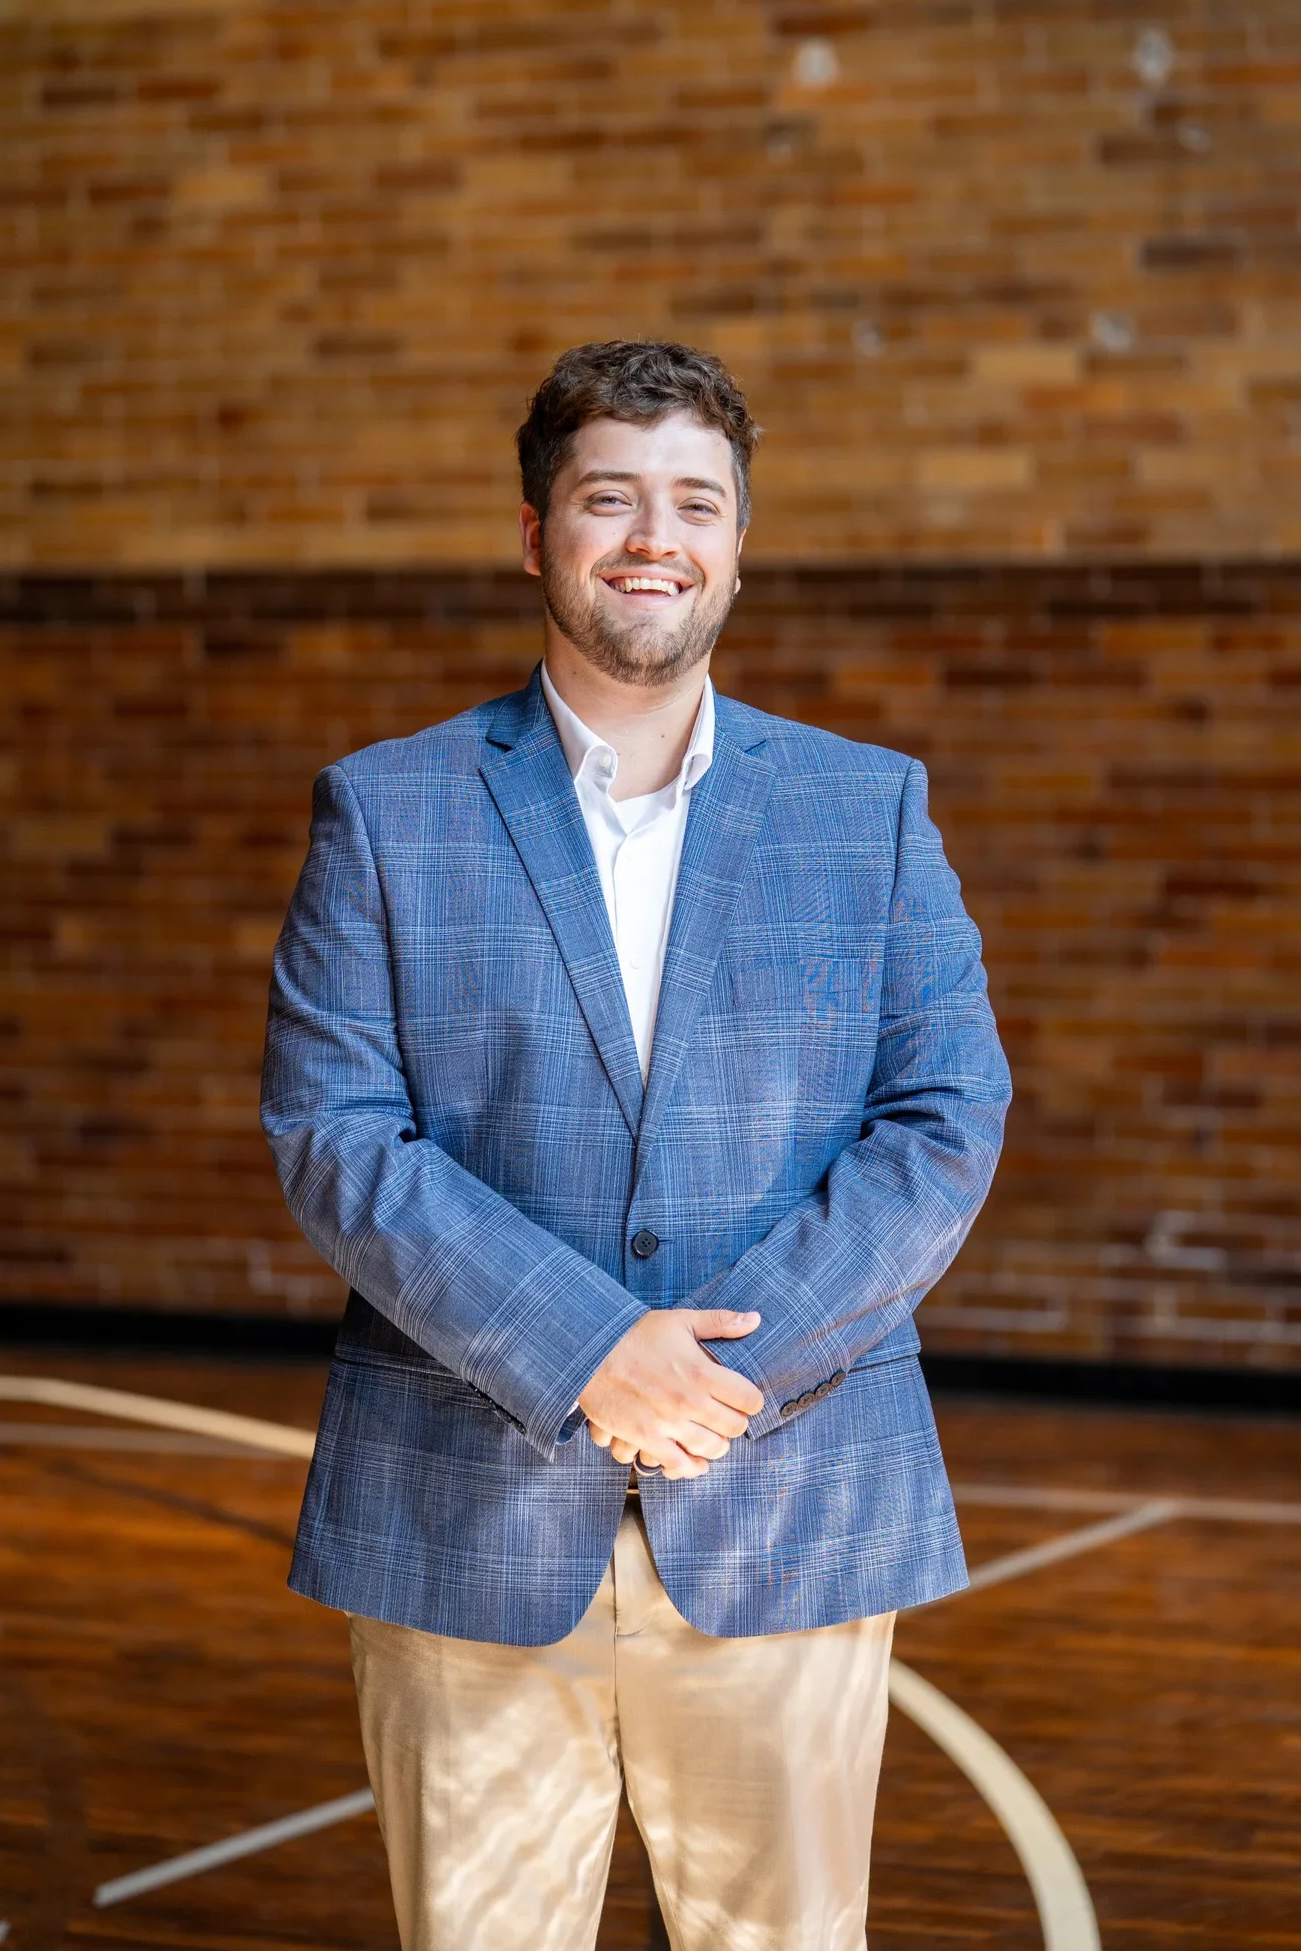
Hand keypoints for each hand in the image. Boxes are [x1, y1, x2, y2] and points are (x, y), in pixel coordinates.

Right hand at [579, 1308, 763, 1479]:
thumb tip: (754, 1320)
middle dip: (734, 1423)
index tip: (743, 1398)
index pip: (750, 1399)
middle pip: (735, 1427)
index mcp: (702, 1372)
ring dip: (715, 1444)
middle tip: (725, 1416)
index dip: (751, 1400)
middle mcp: (689, 1401)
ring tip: (709, 1436)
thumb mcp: (681, 1320)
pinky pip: (678, 1465)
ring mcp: (668, 1423)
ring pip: (712, 1449)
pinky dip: (690, 1467)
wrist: (591, 1352)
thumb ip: (720, 1322)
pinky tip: (692, 1461)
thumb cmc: (636, 1335)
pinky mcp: (646, 1438)